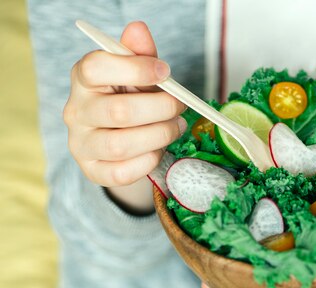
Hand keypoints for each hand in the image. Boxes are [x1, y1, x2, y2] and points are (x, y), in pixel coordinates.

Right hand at [63, 21, 185, 212]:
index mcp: (83, 80)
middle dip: (160, 109)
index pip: (95, 68)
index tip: (165, 71)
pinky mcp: (93, 171)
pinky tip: (159, 149)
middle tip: (180, 106)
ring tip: (176, 127)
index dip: (135, 69)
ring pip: (122, 144)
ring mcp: (81, 144)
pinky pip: (124, 171)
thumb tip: (138, 29)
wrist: (120, 140)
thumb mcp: (137, 74)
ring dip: (160, 135)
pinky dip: (150, 160)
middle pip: (119, 112)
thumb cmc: (130, 99)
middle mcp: (75, 112)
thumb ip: (139, 54)